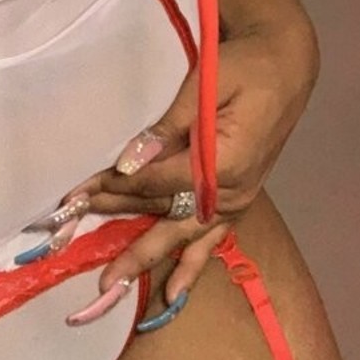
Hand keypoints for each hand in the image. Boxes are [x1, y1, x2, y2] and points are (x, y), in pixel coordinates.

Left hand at [46, 22, 317, 317]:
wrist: (285, 64)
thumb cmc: (243, 66)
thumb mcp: (204, 85)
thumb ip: (167, 128)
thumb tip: (131, 161)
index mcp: (223, 163)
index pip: (156, 183)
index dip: (116, 186)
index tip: (80, 192)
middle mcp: (231, 191)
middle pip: (162, 213)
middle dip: (117, 224)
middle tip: (75, 238)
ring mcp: (236, 200)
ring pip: (181, 234)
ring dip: (143, 254)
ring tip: (110, 283)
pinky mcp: (236, 199)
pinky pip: (211, 240)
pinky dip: (192, 267)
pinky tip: (173, 294)